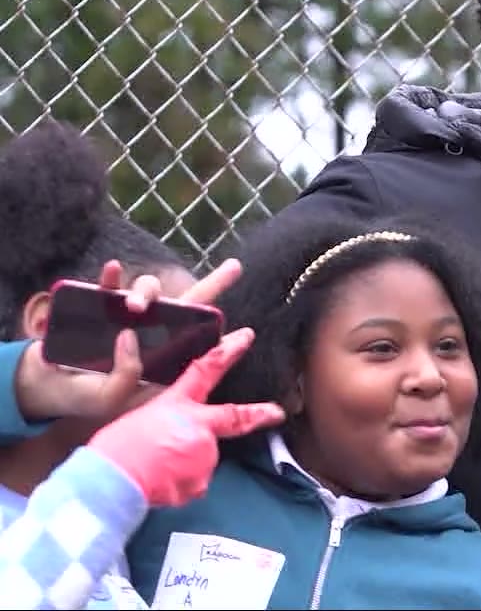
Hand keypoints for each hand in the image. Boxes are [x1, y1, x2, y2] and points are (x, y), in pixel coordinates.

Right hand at [13, 259, 241, 421]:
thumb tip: (131, 336)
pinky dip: (110, 276)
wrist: (48, 388)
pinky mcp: (98, 309)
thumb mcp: (111, 398)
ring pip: (149, 291)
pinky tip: (110, 269)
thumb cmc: (87, 396)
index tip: (247, 330)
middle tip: (236, 268)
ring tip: (134, 307)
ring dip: (146, 292)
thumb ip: (126, 376)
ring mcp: (126, 318)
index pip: (196, 339)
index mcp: (160, 355)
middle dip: (215, 283)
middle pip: (187, 304)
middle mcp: (151, 331)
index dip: (220, 331)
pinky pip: (109, 286)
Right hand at [87, 327, 282, 506]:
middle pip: (233, 417)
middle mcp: (198, 426)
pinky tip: (160, 483)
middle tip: (277, 412)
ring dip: (187, 463)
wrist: (110, 483)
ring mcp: (204, 453)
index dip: (228, 352)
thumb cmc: (115, 449)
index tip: (247, 336)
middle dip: (260, 413)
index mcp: (177, 404)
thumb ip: (170, 423)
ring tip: (157, 468)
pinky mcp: (202, 480)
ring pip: (204, 457)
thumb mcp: (139, 419)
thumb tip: (175, 435)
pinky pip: (195, 481)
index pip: (206, 370)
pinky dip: (181, 484)